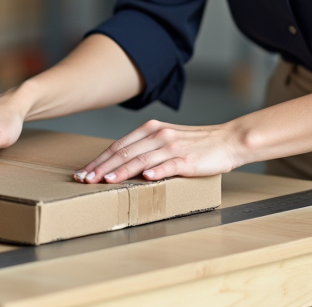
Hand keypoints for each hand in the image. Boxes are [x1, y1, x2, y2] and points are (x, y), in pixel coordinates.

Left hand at [74, 119, 246, 183]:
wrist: (228, 141)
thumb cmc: (196, 145)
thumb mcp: (167, 141)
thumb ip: (147, 148)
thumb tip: (123, 164)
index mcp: (151, 130)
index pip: (118, 145)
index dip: (99, 159)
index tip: (84, 171)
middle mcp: (158, 136)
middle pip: (124, 152)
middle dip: (102, 167)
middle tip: (85, 179)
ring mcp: (172, 147)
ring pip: (141, 159)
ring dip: (121, 171)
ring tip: (105, 181)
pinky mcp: (187, 159)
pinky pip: (168, 166)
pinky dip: (156, 172)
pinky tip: (144, 179)